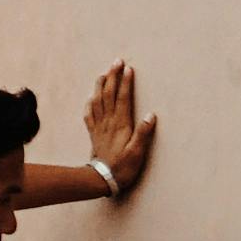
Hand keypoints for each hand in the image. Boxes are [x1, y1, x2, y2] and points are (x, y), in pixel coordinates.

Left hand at [83, 61, 155, 199]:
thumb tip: (151, 115)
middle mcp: (108, 122)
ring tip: (104, 73)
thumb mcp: (137, 153)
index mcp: (121, 124)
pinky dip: (90, 103)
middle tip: (117, 61)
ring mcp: (99, 126)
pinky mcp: (93, 133)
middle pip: (109, 94)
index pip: (123, 98)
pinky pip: (89, 113)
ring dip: (100, 85)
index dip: (126, 82)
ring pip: (97, 100)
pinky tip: (91, 98)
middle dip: (113, 76)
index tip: (129, 68)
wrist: (102, 179)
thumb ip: (143, 133)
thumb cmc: (123, 167)